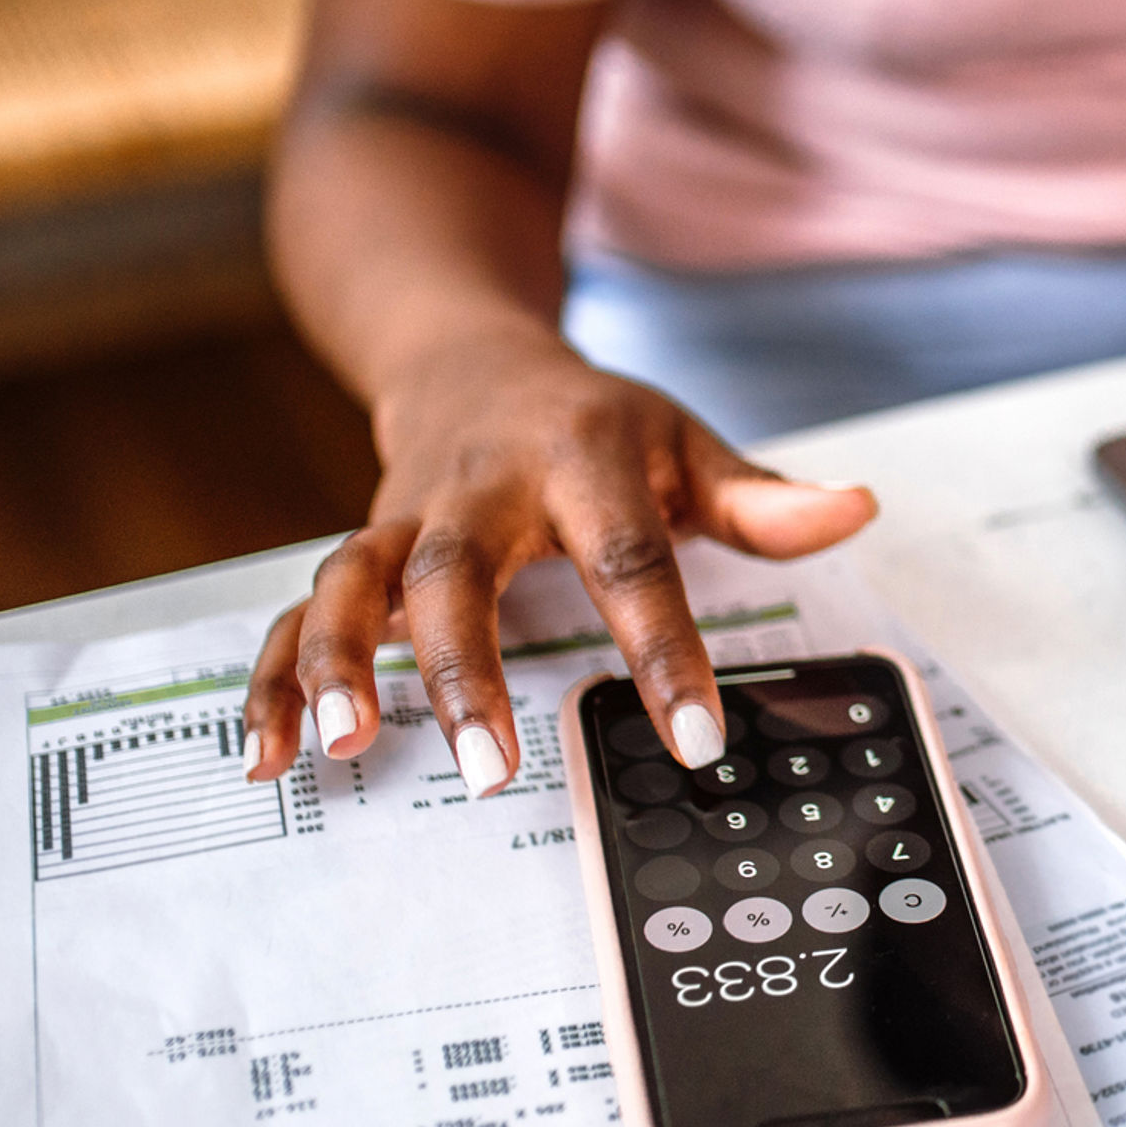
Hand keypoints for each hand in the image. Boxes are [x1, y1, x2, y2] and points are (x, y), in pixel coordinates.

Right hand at [239, 328, 875, 792]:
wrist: (471, 358)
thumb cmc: (593, 422)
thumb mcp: (684, 443)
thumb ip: (762, 497)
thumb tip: (855, 509)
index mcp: (579, 460)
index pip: (631, 558)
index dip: (664, 648)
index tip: (695, 737)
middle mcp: (479, 489)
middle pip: (457, 571)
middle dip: (464, 669)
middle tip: (489, 767)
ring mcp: (405, 521)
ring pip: (353, 582)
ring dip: (338, 662)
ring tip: (348, 745)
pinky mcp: (358, 553)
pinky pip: (294, 614)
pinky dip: (275, 680)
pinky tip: (270, 754)